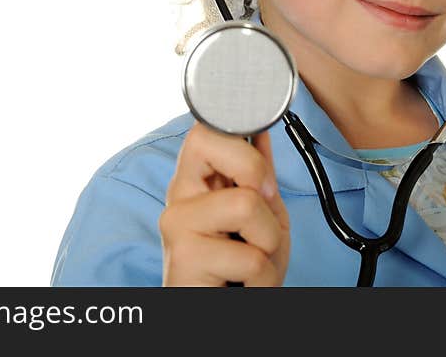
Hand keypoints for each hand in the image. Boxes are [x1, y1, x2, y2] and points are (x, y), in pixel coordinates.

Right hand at [159, 120, 290, 285]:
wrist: (221, 316)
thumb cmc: (239, 273)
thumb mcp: (261, 219)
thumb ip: (259, 177)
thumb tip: (261, 131)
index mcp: (196, 181)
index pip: (207, 129)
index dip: (244, 142)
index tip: (262, 181)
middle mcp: (179, 197)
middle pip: (220, 146)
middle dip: (260, 181)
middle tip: (258, 223)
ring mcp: (177, 224)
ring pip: (247, 202)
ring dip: (269, 243)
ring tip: (252, 263)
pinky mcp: (184, 258)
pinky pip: (251, 256)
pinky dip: (264, 279)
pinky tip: (244, 286)